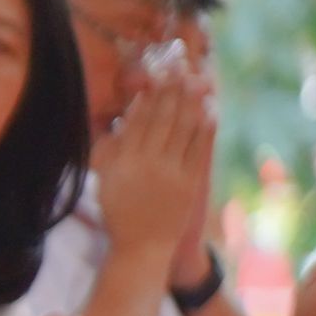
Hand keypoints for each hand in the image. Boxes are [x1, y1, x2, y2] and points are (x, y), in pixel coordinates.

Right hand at [87, 66, 213, 258]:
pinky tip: (208, 111)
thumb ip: (114, 148)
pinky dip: (204, 128)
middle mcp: (149, 163)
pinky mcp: (190, 182)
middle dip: (172, 90)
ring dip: (191, 102)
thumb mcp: (108, 180)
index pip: (139, 119)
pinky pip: (199, 148)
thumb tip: (125, 117)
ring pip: (183, 129)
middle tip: (180, 67)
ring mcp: (172, 173)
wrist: (142, 248)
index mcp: (125, 162)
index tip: (156, 74)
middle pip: (163, 118)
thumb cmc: (120, 213)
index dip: (150, 94)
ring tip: (195, 80)